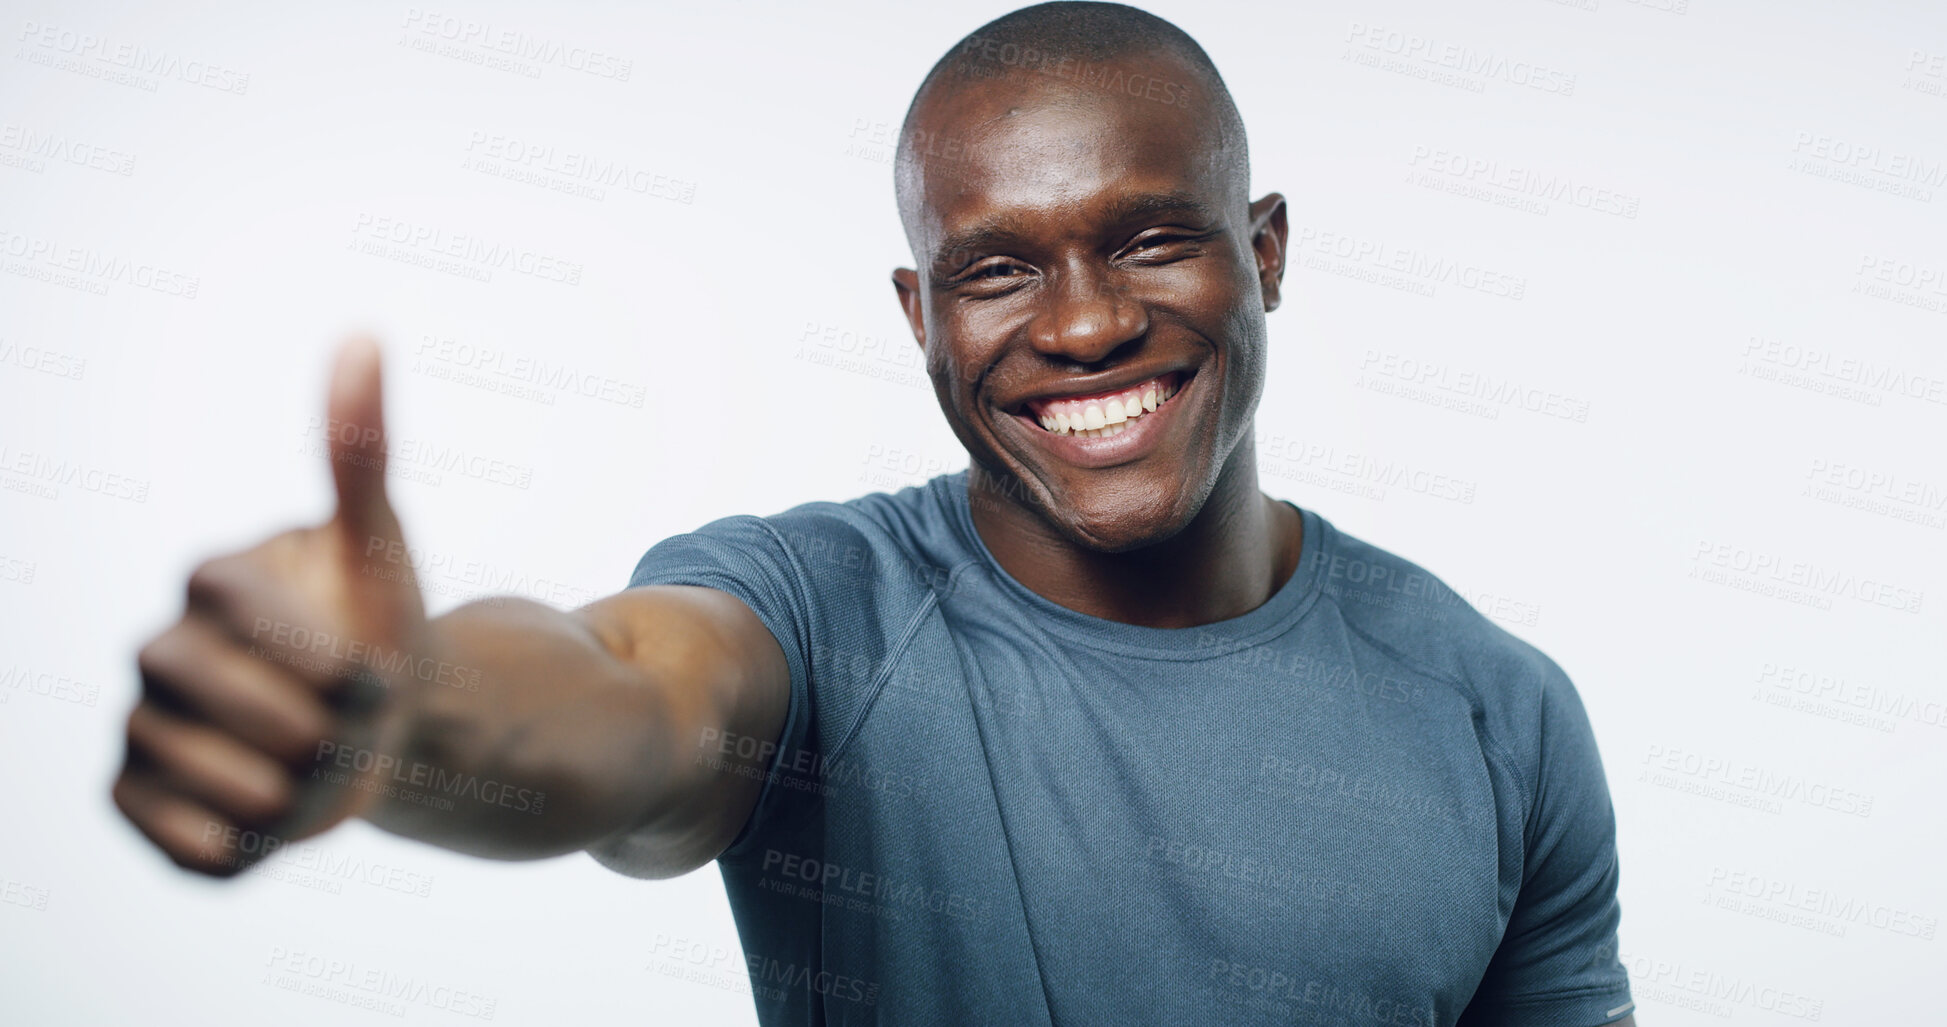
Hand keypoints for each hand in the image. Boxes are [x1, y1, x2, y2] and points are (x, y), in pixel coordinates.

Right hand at [113, 338, 429, 874]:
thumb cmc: (377, 622)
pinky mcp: (133, 798)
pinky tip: (271, 829)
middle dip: (317, 729)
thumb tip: (363, 336)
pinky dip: (236, 848)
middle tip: (357, 731)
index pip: (243, 613)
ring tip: (327, 773)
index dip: (320, 654)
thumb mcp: (381, 542)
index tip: (371, 669)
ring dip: (296, 793)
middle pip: (229, 705)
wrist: (382, 722)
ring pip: (215, 781)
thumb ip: (361, 449)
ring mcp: (140, 725)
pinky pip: (174, 841)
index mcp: (212, 579)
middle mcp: (159, 648)